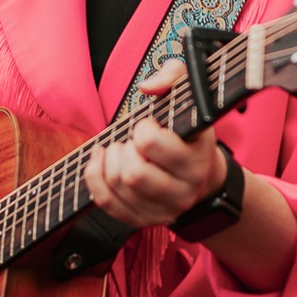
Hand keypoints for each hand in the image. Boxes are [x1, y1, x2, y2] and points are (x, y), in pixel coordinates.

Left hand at [84, 60, 226, 228]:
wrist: (201, 174)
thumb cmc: (188, 129)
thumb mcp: (189, 94)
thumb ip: (172, 76)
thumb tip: (146, 87)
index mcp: (196, 160)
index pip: (150, 143)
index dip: (142, 129)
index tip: (148, 126)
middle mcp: (184, 190)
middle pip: (132, 173)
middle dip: (123, 150)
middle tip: (132, 142)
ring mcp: (164, 210)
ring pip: (118, 187)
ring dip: (110, 161)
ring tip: (121, 150)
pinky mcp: (143, 220)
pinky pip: (107, 202)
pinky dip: (95, 177)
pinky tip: (102, 160)